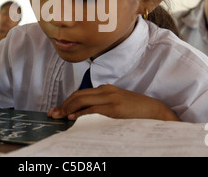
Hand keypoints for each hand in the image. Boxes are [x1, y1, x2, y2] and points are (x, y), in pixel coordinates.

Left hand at [47, 84, 178, 120]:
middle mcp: (106, 91)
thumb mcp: (117, 103)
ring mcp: (110, 98)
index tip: (57, 109)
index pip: (81, 93)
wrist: (154, 110)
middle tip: (52, 113)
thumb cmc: (136, 109)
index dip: (67, 101)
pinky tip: (73, 117)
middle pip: (78, 95)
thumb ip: (103, 104)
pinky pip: (93, 109)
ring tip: (58, 116)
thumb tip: (84, 113)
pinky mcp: (114, 108)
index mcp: (105, 89)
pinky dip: (81, 113)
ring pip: (82, 100)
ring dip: (68, 108)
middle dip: (63, 104)